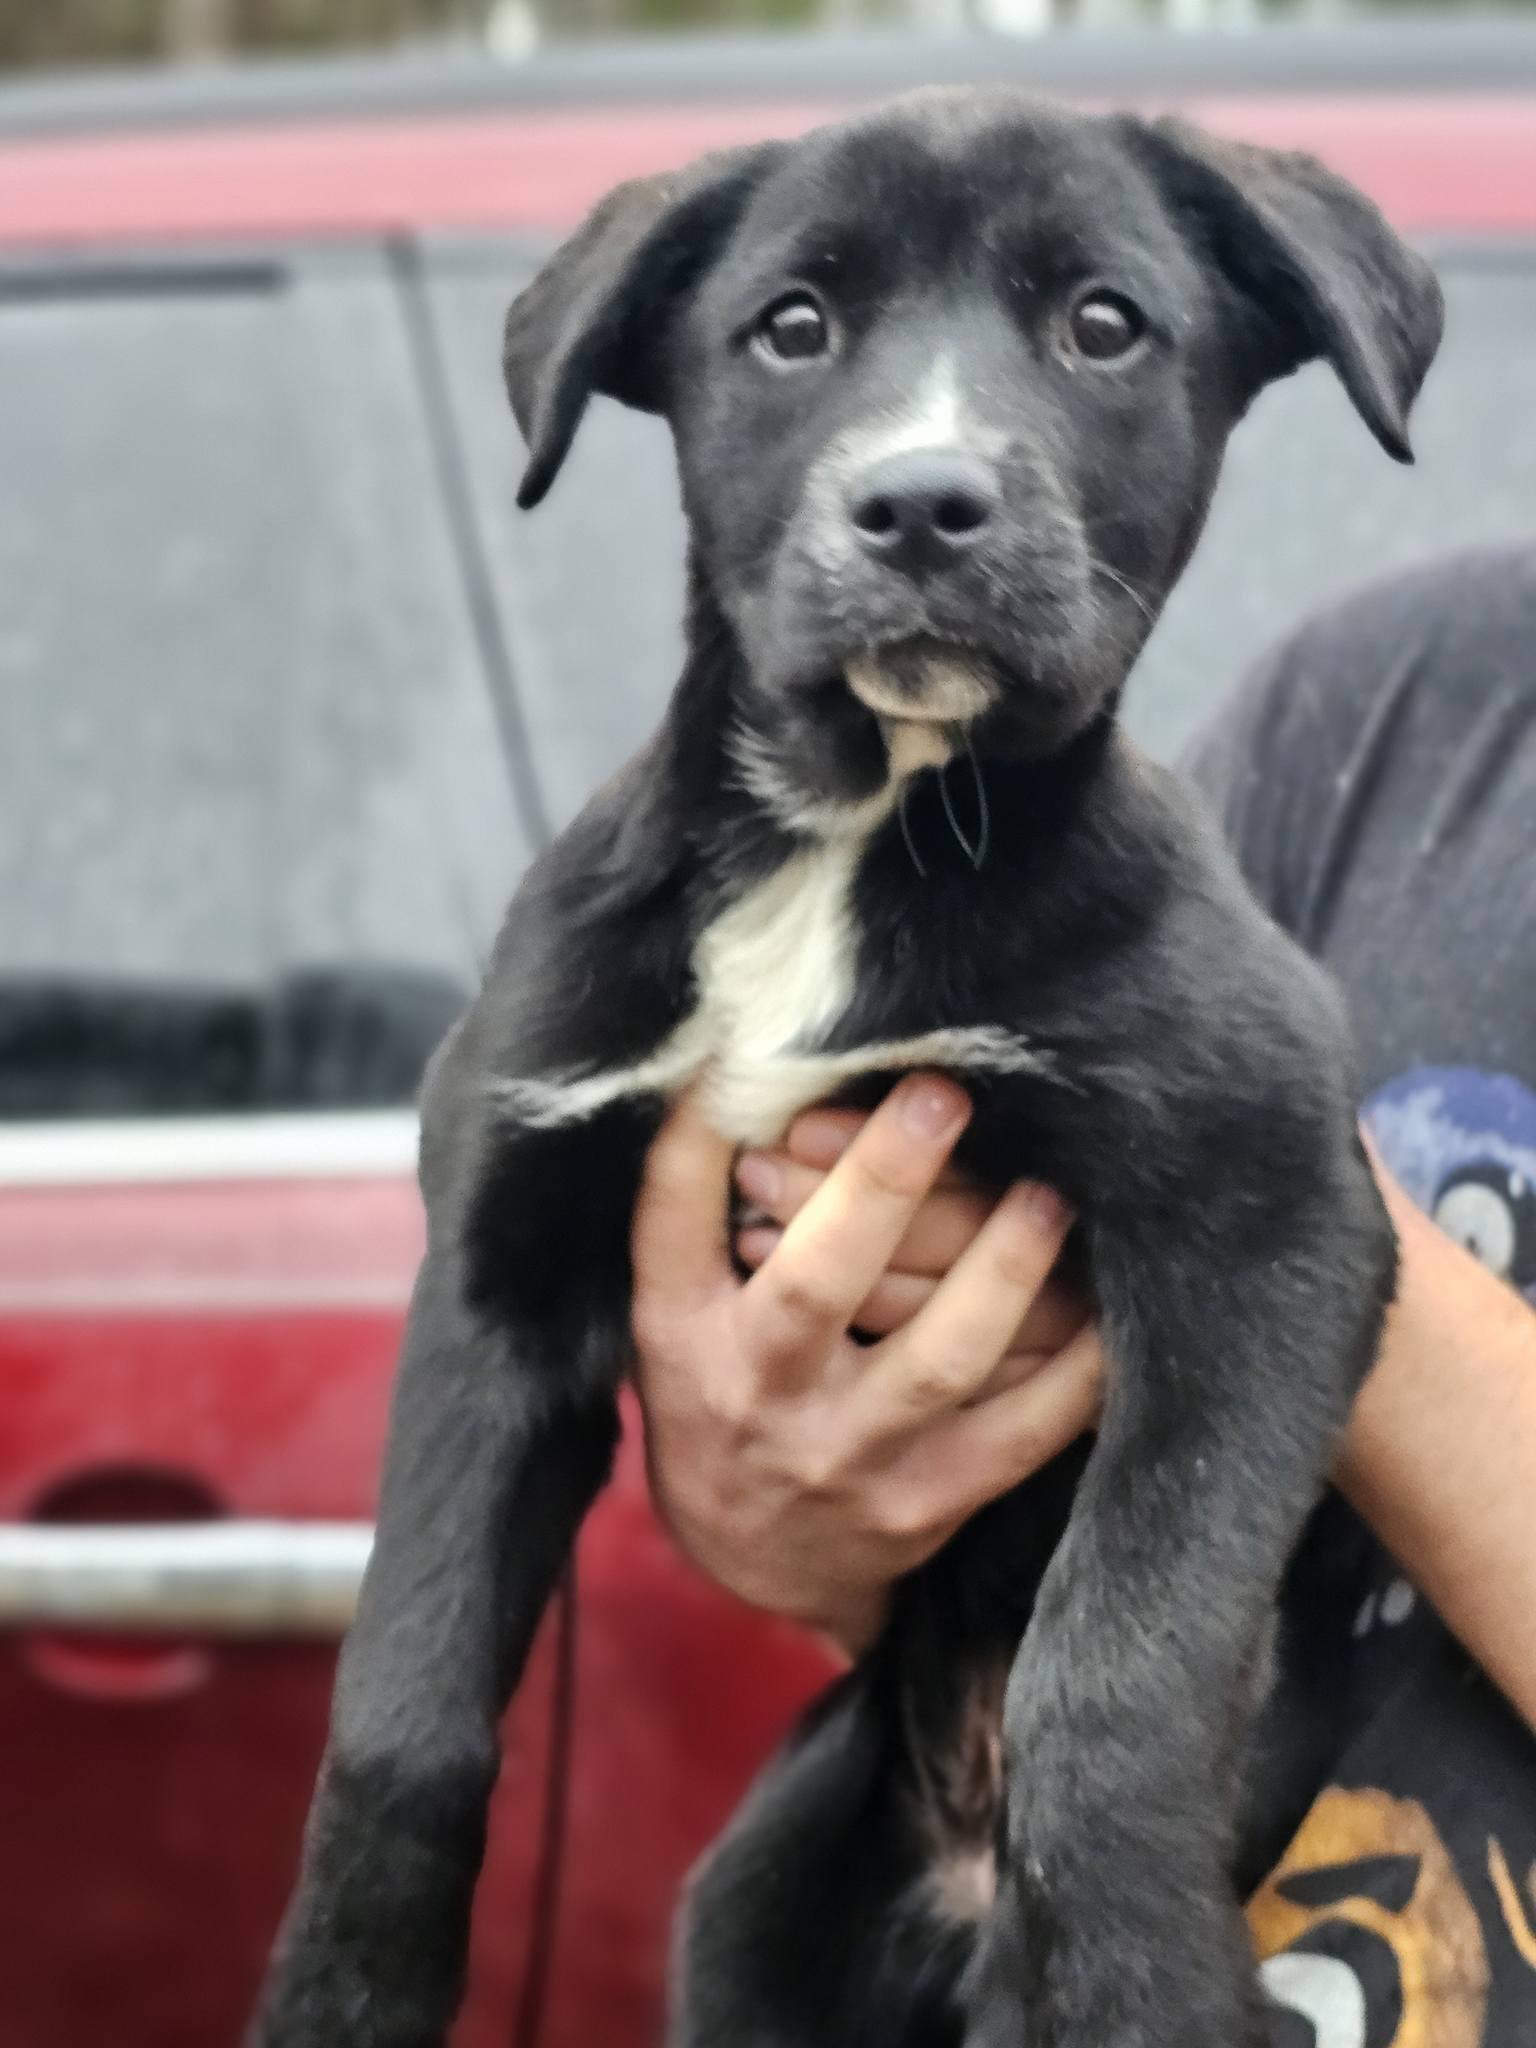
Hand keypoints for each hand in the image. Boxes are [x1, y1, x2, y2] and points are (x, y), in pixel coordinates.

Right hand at [630, 1076, 1101, 1654]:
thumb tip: (744, 1057)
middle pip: (818, 1284)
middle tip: (943, 1095)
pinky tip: (1104, 1304)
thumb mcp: (677, 1303)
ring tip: (1044, 1195)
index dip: (703, 1136)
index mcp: (682, 1329)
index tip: (753, 1048)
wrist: (755, 1561)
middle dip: (880, 1183)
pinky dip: (1072, 1370)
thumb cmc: (721, 1389)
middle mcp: (759, 1392)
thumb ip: (697, 1195)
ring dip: (1001, 1269)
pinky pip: (1020, 1433)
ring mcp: (849, 1453)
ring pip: (938, 1359)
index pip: (674, 1219)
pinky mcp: (928, 1498)